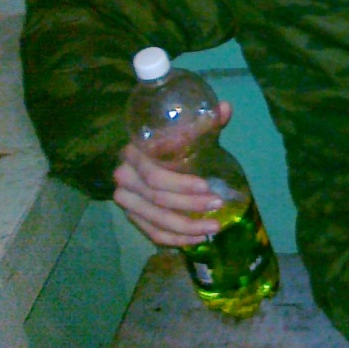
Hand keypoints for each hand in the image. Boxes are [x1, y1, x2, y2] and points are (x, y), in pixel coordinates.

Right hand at [113, 101, 233, 246]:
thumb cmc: (173, 143)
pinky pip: (153, 233)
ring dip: (187, 227)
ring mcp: (125, 199)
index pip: (154, 174)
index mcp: (134, 152)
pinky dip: (176, 239)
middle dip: (190, 205)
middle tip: (218, 203)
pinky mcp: (132, 217)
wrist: (151, 157)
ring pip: (156, 220)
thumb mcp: (187, 131)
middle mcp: (124, 176)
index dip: (181, 184)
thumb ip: (205, 122)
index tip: (207, 186)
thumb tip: (224, 108)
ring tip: (214, 226)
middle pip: (157, 198)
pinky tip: (198, 239)